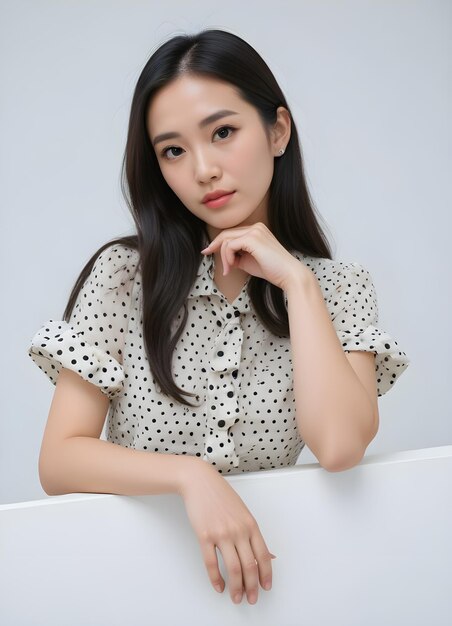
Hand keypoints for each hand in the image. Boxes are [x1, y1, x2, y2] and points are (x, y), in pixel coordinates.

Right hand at [180, 460, 275, 604]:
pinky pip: (211, 563)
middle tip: (251, 598)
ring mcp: (221, 533)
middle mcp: (238, 530)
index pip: (263, 555)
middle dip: (252, 587)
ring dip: (235, 587)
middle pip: (250, 566)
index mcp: (251, 524)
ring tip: (235, 597)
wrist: (200, 482)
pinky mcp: (204, 536)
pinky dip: (215, 579)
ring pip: (233, 568)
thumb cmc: (221, 495)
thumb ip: (253, 534)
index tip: (265, 587)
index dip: (266, 575)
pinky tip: (219, 586)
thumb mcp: (243, 512)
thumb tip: (268, 555)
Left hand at [201, 222, 305, 291]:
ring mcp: (254, 231)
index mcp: (256, 230)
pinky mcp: (252, 238)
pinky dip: (227, 257)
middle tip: (211, 259)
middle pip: (226, 234)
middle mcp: (255, 227)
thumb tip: (224, 258)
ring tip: (229, 270)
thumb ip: (236, 256)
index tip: (208, 251)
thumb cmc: (271, 270)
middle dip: (216, 248)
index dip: (218, 243)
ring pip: (226, 240)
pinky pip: (230, 245)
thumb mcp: (249, 261)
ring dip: (223, 257)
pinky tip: (232, 267)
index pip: (231, 233)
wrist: (288, 275)